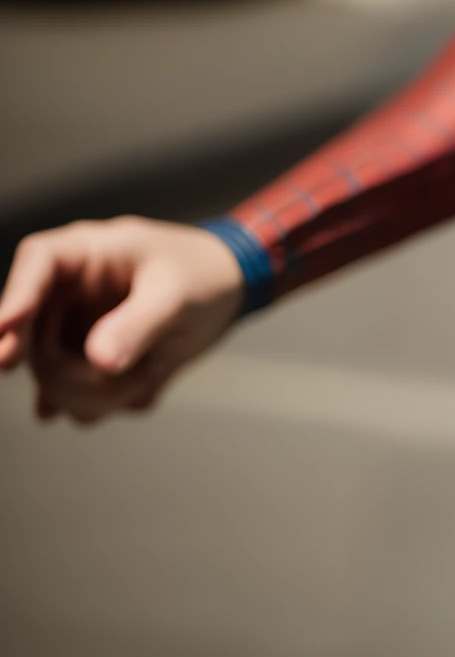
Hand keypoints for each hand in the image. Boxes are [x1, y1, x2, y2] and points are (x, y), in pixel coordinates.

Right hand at [0, 216, 244, 422]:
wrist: (229, 291)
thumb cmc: (203, 274)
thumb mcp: (177, 295)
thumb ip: (139, 324)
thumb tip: (99, 361)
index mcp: (88, 253)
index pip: (36, 263)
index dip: (13, 300)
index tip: (4, 345)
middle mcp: (69, 292)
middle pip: (32, 340)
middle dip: (73, 372)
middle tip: (124, 374)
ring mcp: (71, 330)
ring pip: (51, 381)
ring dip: (100, 393)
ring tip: (152, 370)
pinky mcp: (83, 364)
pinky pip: (75, 400)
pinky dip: (109, 403)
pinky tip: (144, 384)